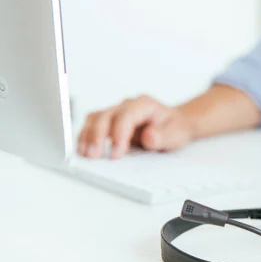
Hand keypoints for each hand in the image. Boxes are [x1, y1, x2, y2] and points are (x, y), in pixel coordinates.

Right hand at [77, 95, 192, 158]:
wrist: (174, 124)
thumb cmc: (175, 127)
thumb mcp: (176, 134)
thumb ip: (164, 136)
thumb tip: (148, 136)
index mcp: (144, 104)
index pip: (126, 116)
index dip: (119, 134)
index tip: (116, 153)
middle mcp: (127, 105)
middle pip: (106, 115)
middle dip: (98, 136)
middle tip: (94, 156)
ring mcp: (117, 112)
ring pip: (95, 118)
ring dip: (87, 136)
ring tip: (84, 154)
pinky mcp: (110, 121)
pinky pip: (93, 124)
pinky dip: (86, 136)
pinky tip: (83, 149)